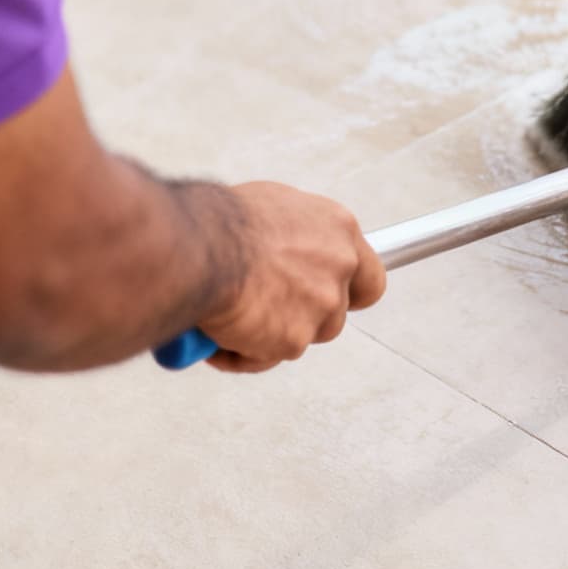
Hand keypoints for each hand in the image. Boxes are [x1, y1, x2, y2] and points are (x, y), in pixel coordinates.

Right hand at [200, 183, 387, 373]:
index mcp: (338, 229)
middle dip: (302, 318)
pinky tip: (213, 334)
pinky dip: (238, 353)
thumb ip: (295, 238)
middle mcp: (338, 267)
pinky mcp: (294, 340)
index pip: (369, 276)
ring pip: (300, 337)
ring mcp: (321, 306)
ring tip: (227, 318)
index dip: (350, 291)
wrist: (198, 247)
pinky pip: (264, 357)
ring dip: (268, 335)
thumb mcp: (273, 210)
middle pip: (335, 313)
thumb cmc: (223, 221)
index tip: (334, 297)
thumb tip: (283, 250)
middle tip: (266, 311)